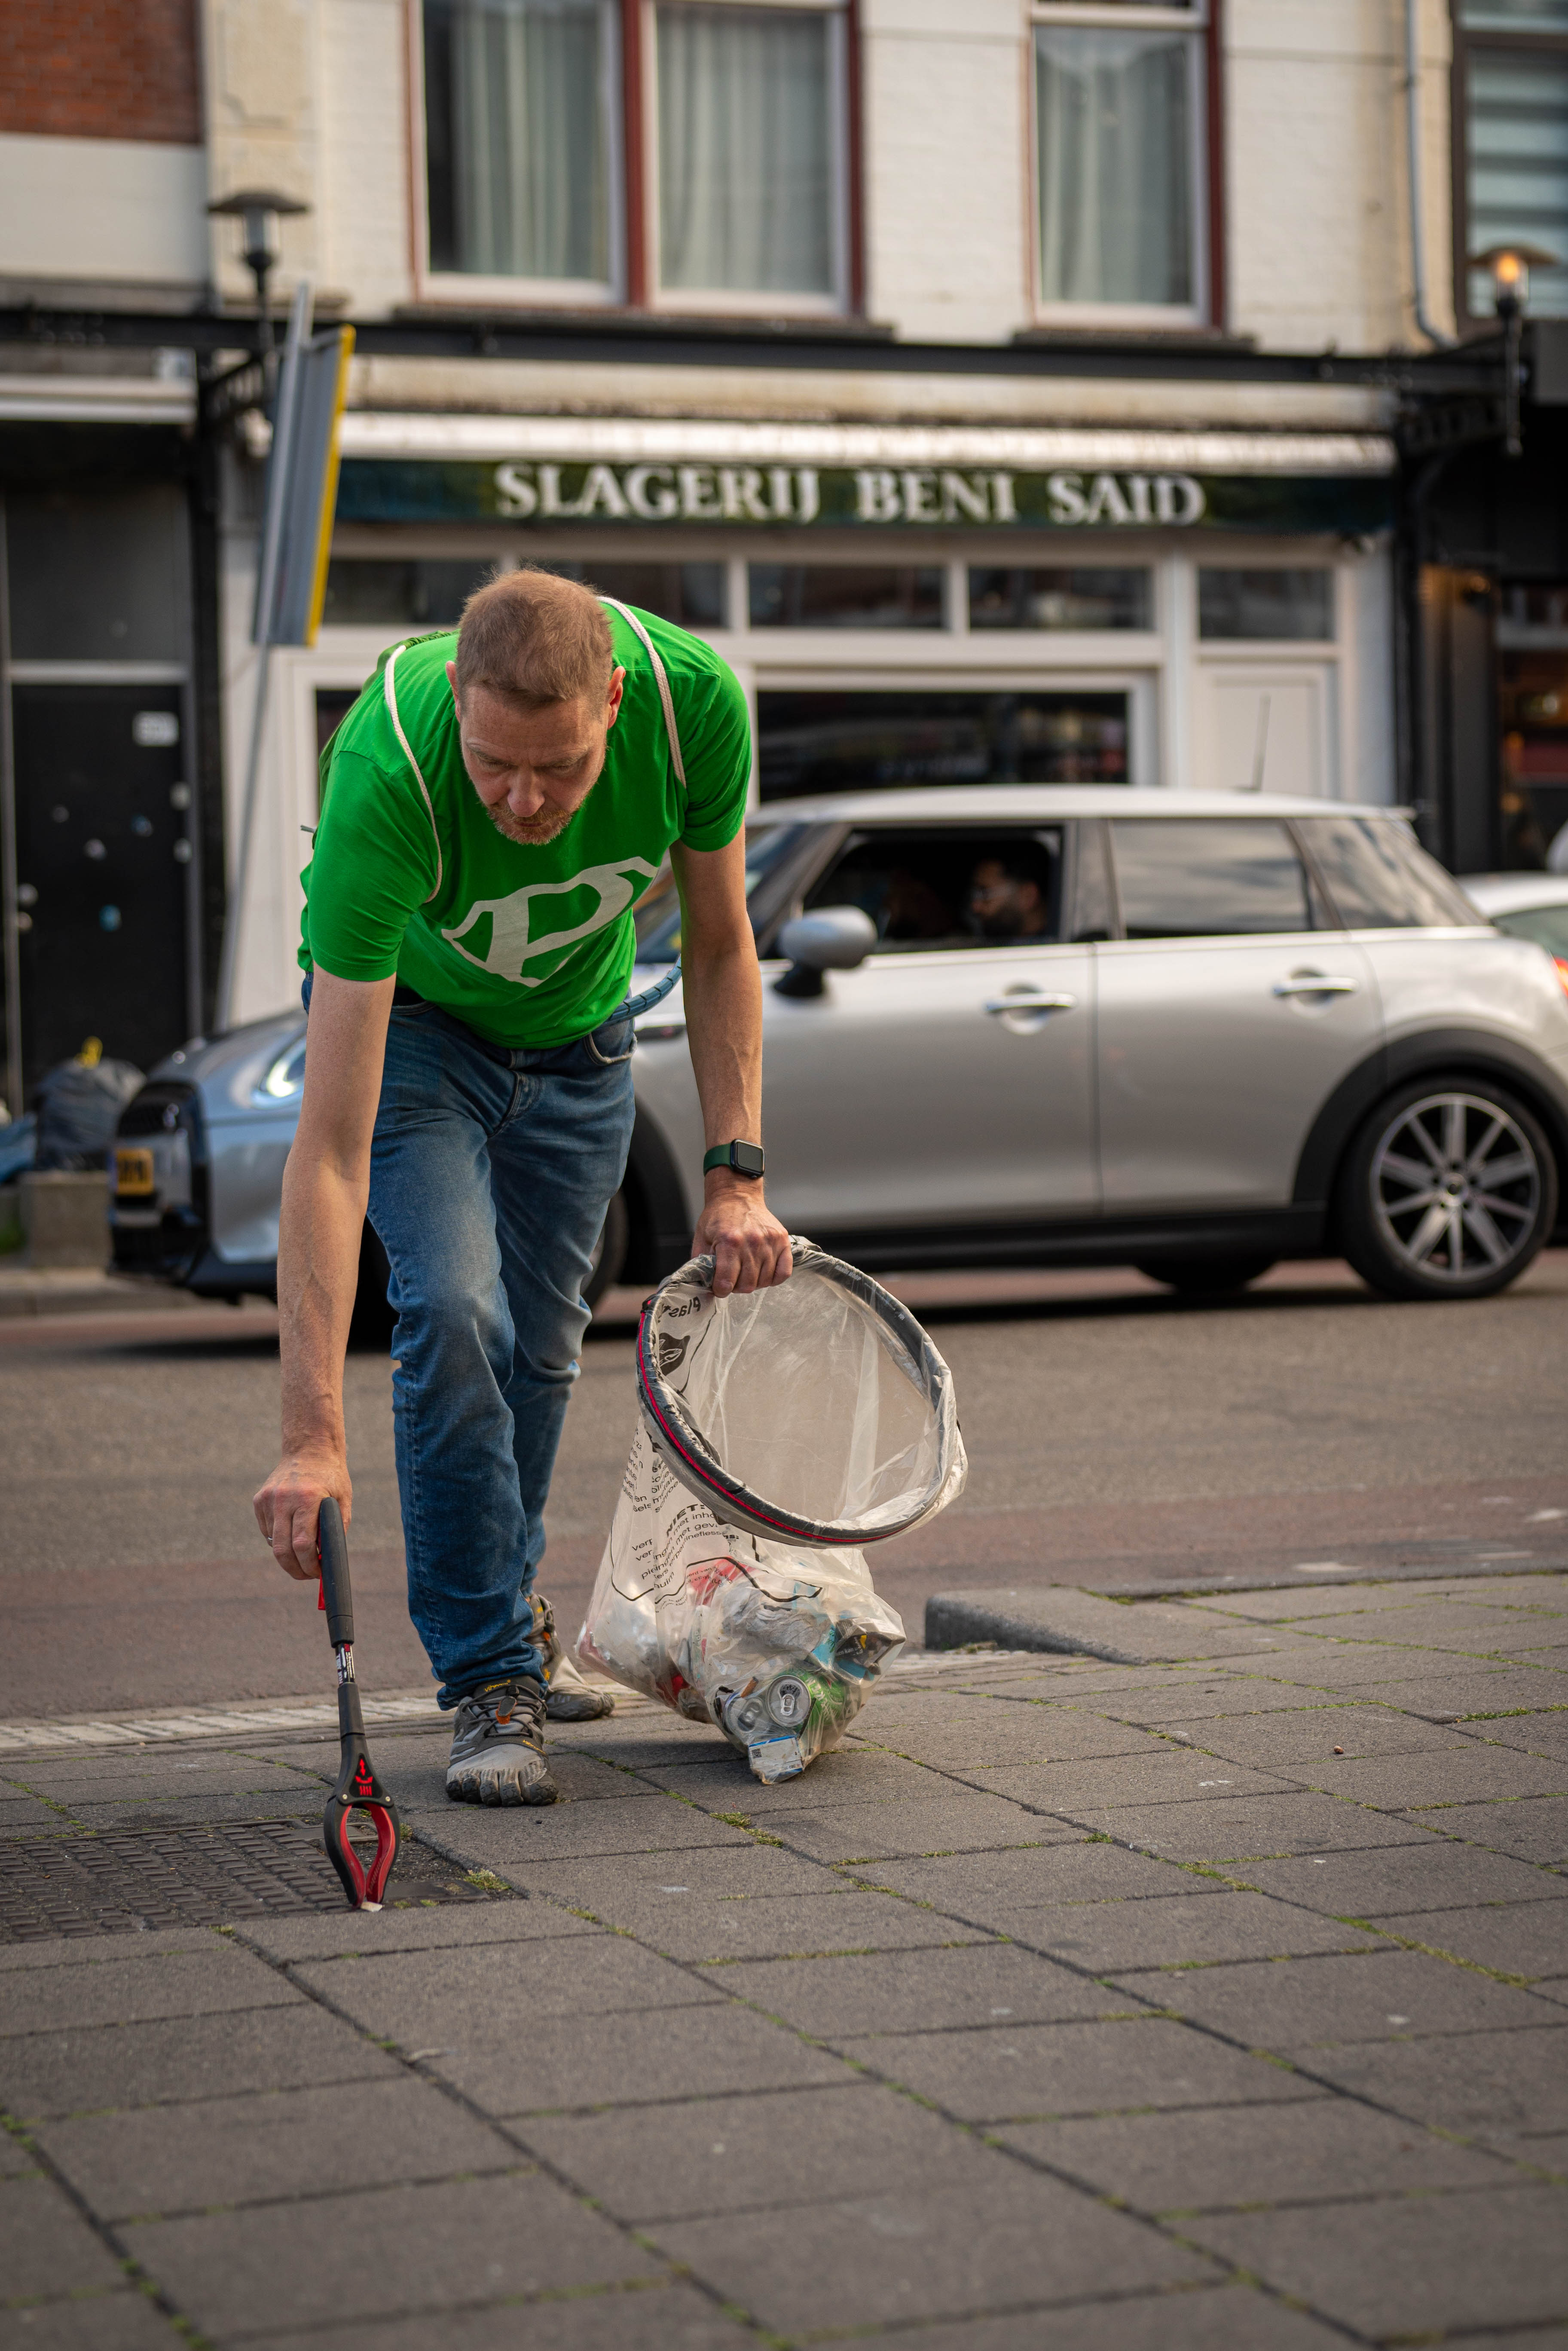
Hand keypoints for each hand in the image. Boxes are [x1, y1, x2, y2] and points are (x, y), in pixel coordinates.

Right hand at [254, 1449, 350, 1580]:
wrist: (309, 1448)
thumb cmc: (331, 1475)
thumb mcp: (343, 1499)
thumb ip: (337, 1527)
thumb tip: (328, 1558)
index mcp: (307, 1499)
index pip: (302, 1544)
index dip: (309, 1565)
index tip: (317, 1573)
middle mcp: (283, 1499)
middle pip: (282, 1550)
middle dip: (295, 1569)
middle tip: (306, 1576)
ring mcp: (268, 1499)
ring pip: (274, 1542)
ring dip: (287, 1555)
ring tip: (302, 1554)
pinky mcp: (259, 1500)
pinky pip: (267, 1530)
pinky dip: (279, 1539)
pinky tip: (292, 1533)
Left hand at [694, 1176, 792, 1297]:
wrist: (737, 1195)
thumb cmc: (719, 1217)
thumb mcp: (701, 1238)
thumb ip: (701, 1263)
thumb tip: (703, 1285)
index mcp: (729, 1242)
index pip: (726, 1282)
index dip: (720, 1290)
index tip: (719, 1287)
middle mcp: (752, 1242)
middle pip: (747, 1285)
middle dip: (736, 1287)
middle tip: (732, 1277)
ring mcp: (769, 1242)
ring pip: (764, 1281)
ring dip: (753, 1282)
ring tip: (746, 1271)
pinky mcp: (782, 1240)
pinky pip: (784, 1272)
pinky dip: (774, 1278)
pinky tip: (763, 1273)